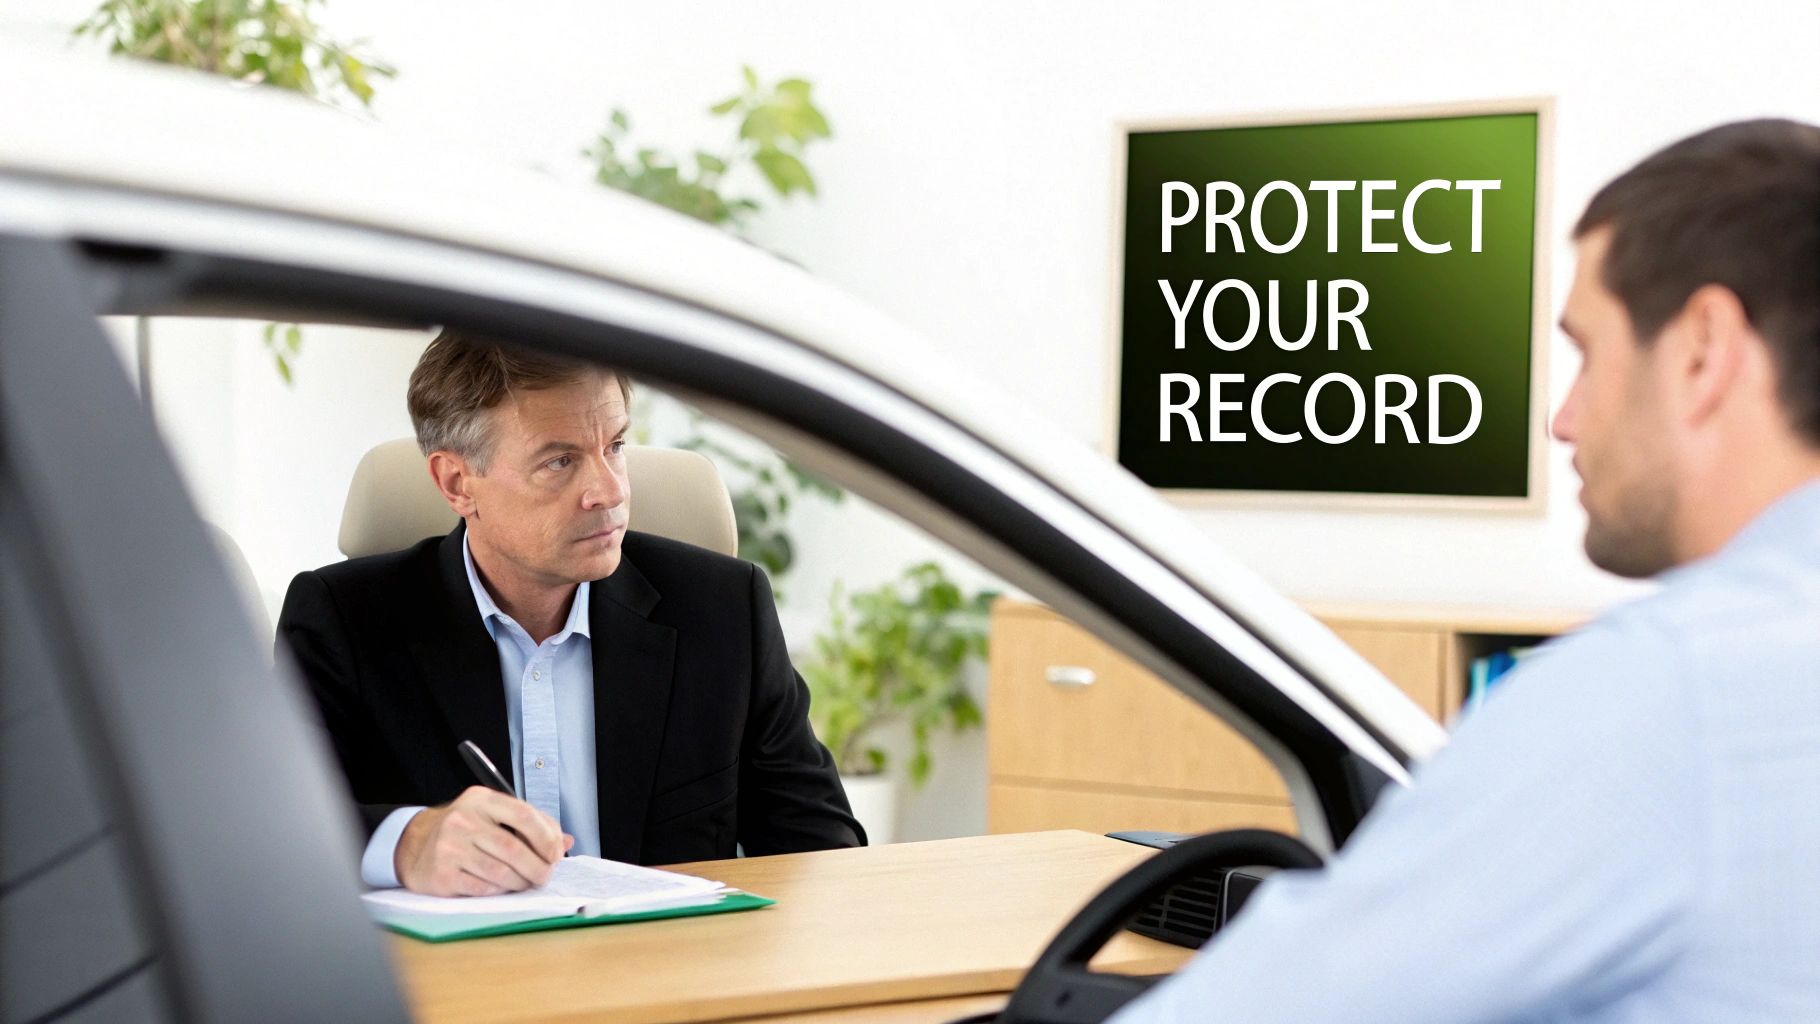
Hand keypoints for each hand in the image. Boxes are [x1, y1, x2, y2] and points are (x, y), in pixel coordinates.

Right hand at [394, 786, 574, 895]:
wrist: (415, 846)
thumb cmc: (465, 831)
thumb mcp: (493, 816)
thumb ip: (531, 825)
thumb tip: (567, 841)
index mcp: (481, 799)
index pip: (524, 815)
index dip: (547, 837)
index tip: (556, 853)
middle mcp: (463, 820)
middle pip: (514, 848)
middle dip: (538, 867)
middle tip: (546, 875)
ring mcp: (449, 847)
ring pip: (501, 872)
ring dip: (521, 882)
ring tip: (527, 883)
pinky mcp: (442, 874)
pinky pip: (483, 888)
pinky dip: (499, 891)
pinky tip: (502, 887)